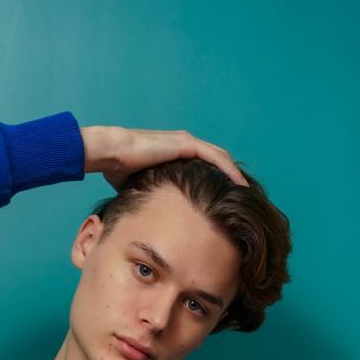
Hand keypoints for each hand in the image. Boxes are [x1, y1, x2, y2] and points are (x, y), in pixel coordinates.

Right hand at [80, 124, 248, 190]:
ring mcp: (187, 142)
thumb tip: (149, 217)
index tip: (226, 201)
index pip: (204, 168)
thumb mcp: (139, 186)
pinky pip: (216, 158)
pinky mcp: (187, 144)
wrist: (111, 153)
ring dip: (235, 176)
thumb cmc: (118, 169)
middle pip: (217, 162)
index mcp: (175, 155)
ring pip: (221, 159)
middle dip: (231, 180)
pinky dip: (230, 171)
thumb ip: (150, 195)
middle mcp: (184, 145)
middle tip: (244, 199)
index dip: (217, 183)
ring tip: (248, 194)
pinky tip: (240, 185)